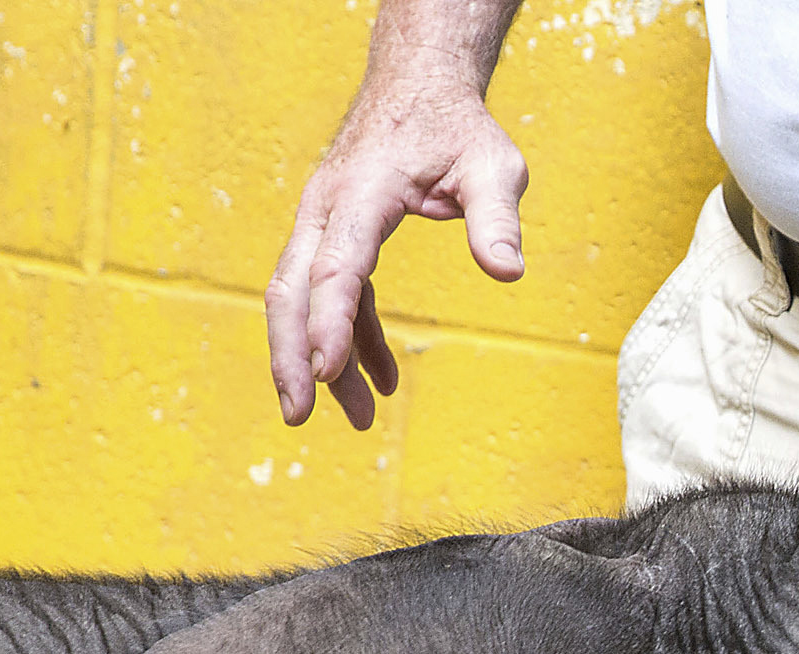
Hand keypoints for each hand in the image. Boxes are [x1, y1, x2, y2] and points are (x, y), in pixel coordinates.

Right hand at [266, 57, 528, 429]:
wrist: (420, 88)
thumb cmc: (458, 128)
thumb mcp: (494, 167)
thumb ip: (499, 219)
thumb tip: (508, 273)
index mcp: (361, 193)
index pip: (336, 266)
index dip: (329, 323)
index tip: (327, 373)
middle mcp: (327, 209)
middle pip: (292, 289)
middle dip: (291, 356)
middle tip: (300, 418)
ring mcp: (325, 223)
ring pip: (304, 299)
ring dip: (323, 360)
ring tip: (359, 420)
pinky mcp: (336, 237)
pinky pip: (336, 296)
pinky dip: (354, 338)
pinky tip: (380, 380)